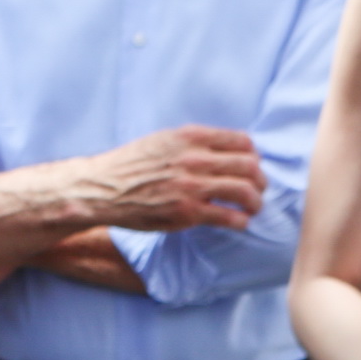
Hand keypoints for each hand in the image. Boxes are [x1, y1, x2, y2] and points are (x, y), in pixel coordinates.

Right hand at [64, 124, 264, 232]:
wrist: (99, 189)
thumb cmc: (130, 166)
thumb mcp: (161, 140)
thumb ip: (193, 143)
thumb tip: (226, 150)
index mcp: (189, 137)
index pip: (242, 141)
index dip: (252, 156)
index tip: (250, 166)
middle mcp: (193, 158)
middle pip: (250, 166)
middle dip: (260, 180)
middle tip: (257, 190)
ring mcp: (191, 186)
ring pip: (246, 192)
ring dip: (256, 202)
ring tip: (251, 208)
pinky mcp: (188, 212)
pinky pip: (230, 217)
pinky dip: (240, 221)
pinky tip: (236, 222)